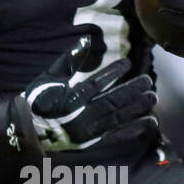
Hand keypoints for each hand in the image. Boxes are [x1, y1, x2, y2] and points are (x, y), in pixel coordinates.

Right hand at [7, 26, 156, 154]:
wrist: (30, 132)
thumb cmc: (39, 101)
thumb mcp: (50, 78)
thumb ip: (69, 60)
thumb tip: (85, 40)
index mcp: (69, 100)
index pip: (94, 84)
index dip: (112, 72)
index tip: (128, 63)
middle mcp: (80, 117)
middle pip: (111, 102)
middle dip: (131, 91)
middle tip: (148, 81)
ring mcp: (88, 132)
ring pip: (117, 119)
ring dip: (136, 108)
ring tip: (153, 98)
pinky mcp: (92, 142)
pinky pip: (117, 136)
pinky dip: (134, 129)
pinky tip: (149, 122)